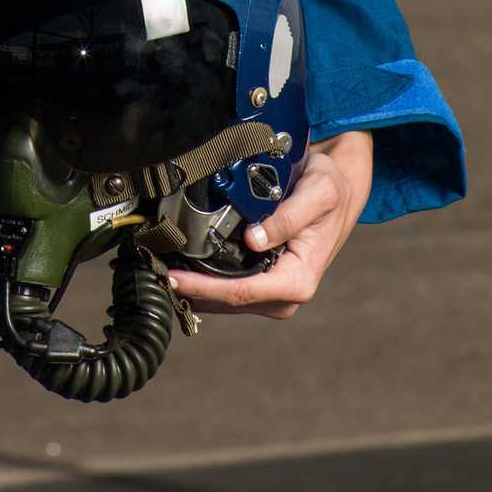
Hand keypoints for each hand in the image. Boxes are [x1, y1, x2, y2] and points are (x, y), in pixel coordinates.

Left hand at [165, 130, 373, 320]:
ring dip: (195, 289)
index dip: (203, 288)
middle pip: (227, 301)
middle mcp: (287, 294)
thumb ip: (287, 217)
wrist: (339, 190)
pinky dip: (206, 283)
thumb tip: (254, 240)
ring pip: (226, 300)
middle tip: (153, 271)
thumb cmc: (330, 190)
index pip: (241, 292)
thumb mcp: (317, 194)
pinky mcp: (265, 284)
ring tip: (159, 270)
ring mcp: (275, 293)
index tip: (173, 278)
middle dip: (192, 291)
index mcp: (299, 279)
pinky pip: (230, 290)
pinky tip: (183, 272)